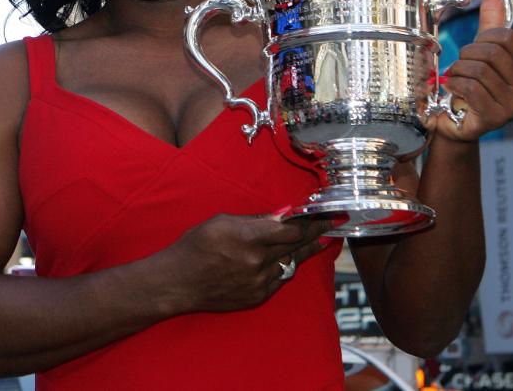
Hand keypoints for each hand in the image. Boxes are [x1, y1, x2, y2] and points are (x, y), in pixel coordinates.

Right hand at [159, 213, 331, 313]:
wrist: (178, 282)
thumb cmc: (195, 246)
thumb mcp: (221, 222)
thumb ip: (255, 220)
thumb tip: (284, 215)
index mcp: (248, 237)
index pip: (291, 229)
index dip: (312, 222)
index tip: (327, 215)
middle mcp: (257, 261)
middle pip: (297, 245)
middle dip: (317, 233)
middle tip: (334, 225)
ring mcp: (259, 282)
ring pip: (290, 262)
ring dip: (303, 251)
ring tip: (318, 241)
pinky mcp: (257, 296)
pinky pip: (279, 278)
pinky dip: (284, 267)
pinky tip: (288, 259)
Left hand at [430, 0, 512, 141]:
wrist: (457, 124)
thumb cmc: (472, 87)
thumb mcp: (483, 54)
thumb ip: (490, 25)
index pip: (509, 37)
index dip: (483, 38)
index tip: (473, 50)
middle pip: (492, 53)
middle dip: (467, 55)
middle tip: (459, 66)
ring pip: (479, 70)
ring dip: (457, 71)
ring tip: (454, 79)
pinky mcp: (495, 118)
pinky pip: (470, 88)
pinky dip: (454, 84)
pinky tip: (452, 89)